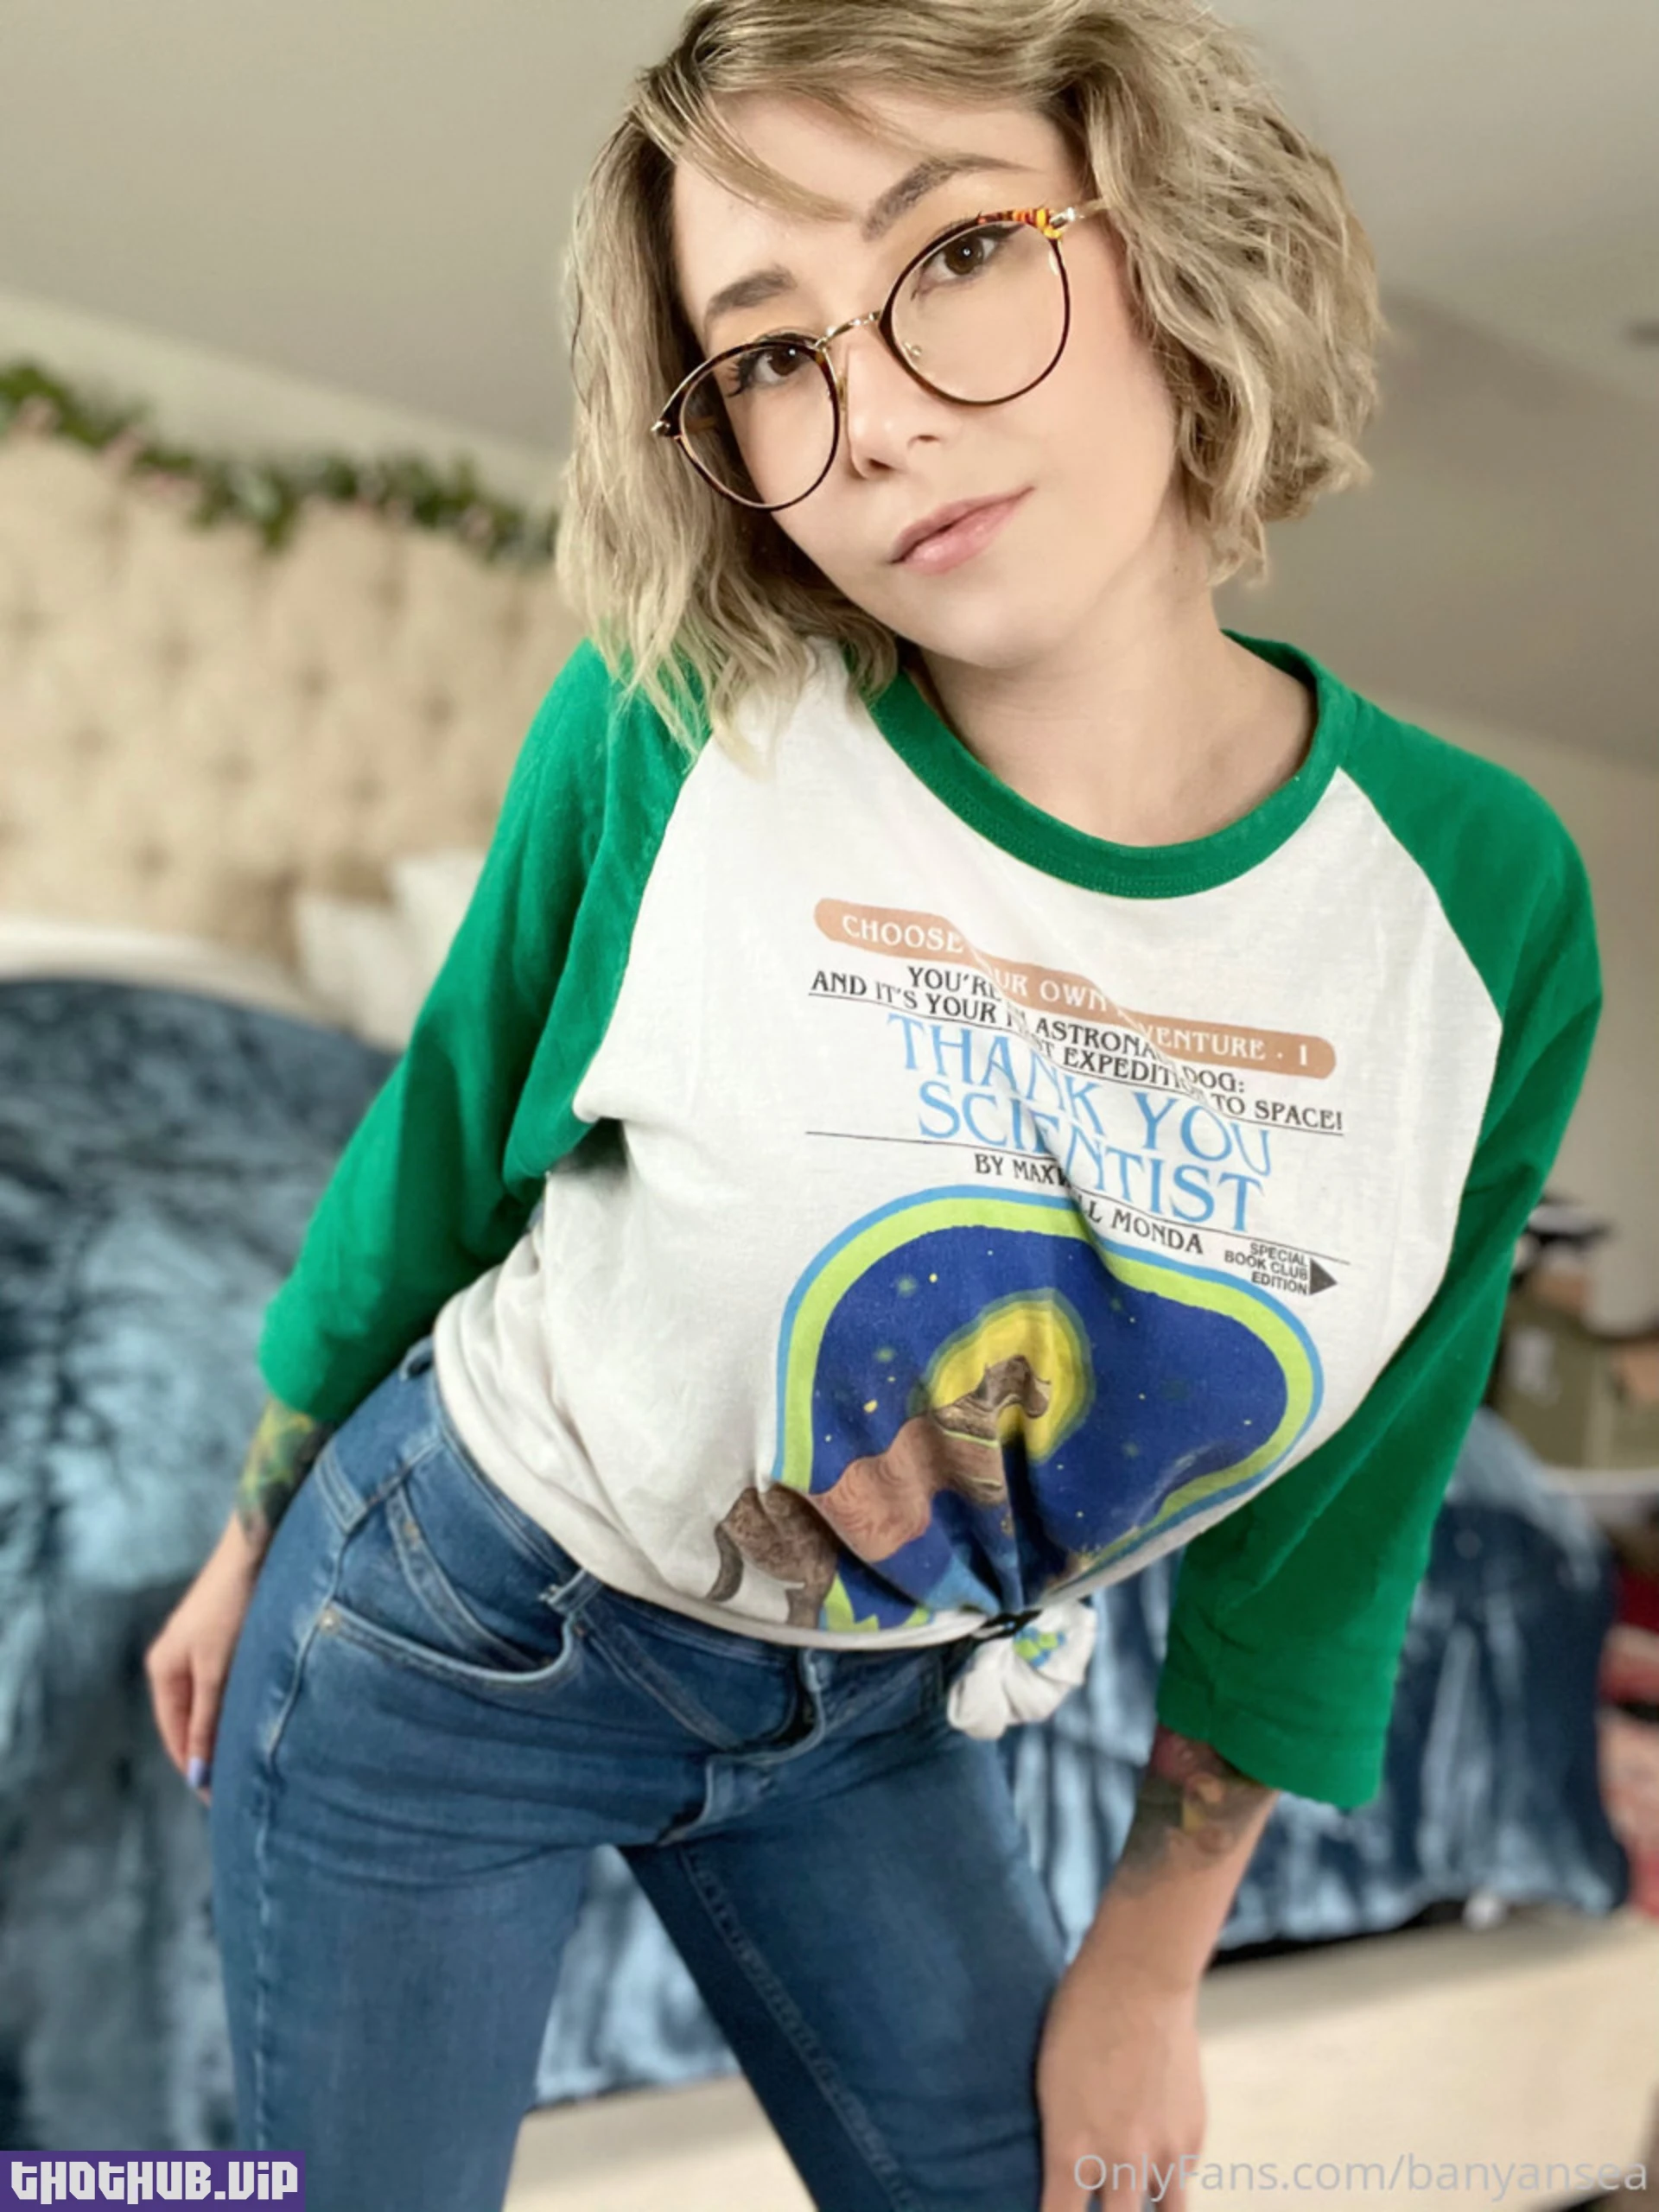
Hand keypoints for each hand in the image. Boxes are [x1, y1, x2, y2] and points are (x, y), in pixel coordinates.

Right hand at [144, 1512, 261, 1805]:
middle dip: (211, 1754)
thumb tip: (198, 1774)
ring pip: (210, 1705)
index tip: (221, 1801)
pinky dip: (236, 1707)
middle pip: (191, 1723)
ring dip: (226, 1731)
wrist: (257, 1545)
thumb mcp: (218, 1669)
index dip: (196, 1769)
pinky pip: (223, 1686)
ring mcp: (197, 1649)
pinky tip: (258, 1718)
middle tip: (240, 1787)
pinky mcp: (222, 1638)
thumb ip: (208, 1720)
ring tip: (253, 1760)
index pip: (177, 1737)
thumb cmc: (234, 1604)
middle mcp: (174, 1662)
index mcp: (163, 1671)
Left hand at [1036, 1941, 1205, 2210]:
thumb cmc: (1078, 2022)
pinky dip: (1167, 2177)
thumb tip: (1070, 2180)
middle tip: (1105, 2202)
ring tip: (1135, 2196)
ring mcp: (1163, 2151)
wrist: (1138, 1979)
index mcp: (1071, 2149)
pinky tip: (1154, 2157)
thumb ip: (1063, 2143)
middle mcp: (1120, 2161)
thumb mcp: (1050, 2087)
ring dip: (1147, 2210)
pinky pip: (1181, 2178)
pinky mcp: (1193, 2135)